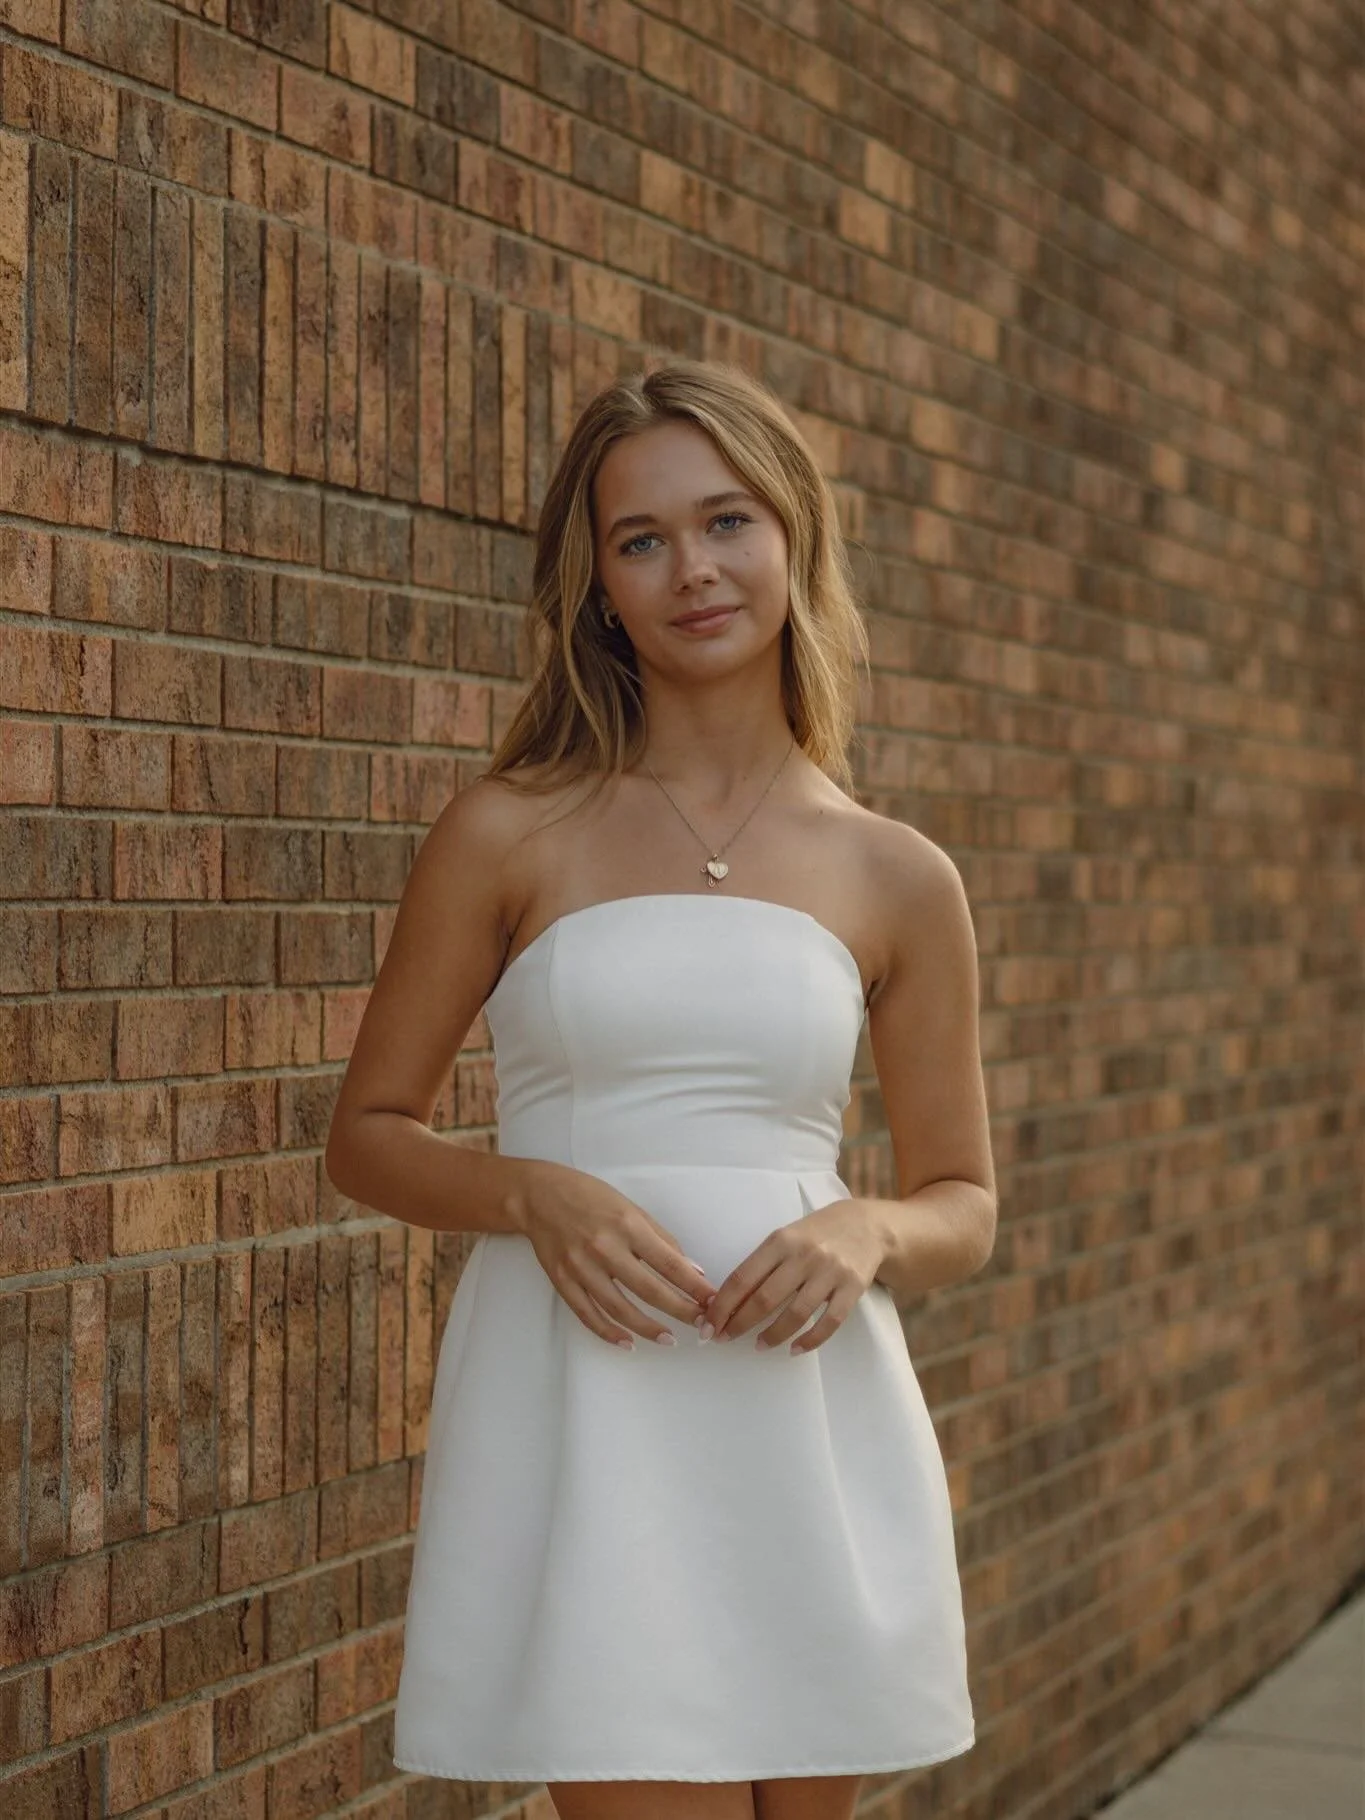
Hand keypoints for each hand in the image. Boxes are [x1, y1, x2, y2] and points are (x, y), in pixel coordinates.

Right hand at [519, 1161, 718, 1348]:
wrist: (538, 1195)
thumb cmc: (590, 1196)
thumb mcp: (631, 1208)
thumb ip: (661, 1239)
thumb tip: (692, 1270)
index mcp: (627, 1225)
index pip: (669, 1262)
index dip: (693, 1286)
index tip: (712, 1301)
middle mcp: (605, 1247)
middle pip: (649, 1289)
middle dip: (679, 1310)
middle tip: (699, 1325)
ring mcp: (581, 1266)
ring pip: (619, 1308)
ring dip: (647, 1328)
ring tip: (668, 1339)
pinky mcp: (562, 1280)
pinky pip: (587, 1314)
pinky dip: (608, 1332)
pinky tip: (627, 1342)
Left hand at [704, 1198, 884, 1354]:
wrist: (866, 1225)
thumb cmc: (815, 1235)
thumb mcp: (785, 1238)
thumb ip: (761, 1266)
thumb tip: (728, 1302)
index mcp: (780, 1241)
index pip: (743, 1278)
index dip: (722, 1306)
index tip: (708, 1325)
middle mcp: (804, 1255)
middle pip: (765, 1299)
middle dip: (740, 1324)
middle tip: (724, 1339)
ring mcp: (830, 1272)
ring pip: (796, 1314)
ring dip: (773, 1336)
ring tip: (759, 1346)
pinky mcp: (853, 1288)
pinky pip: (829, 1322)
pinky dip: (810, 1341)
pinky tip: (795, 1349)